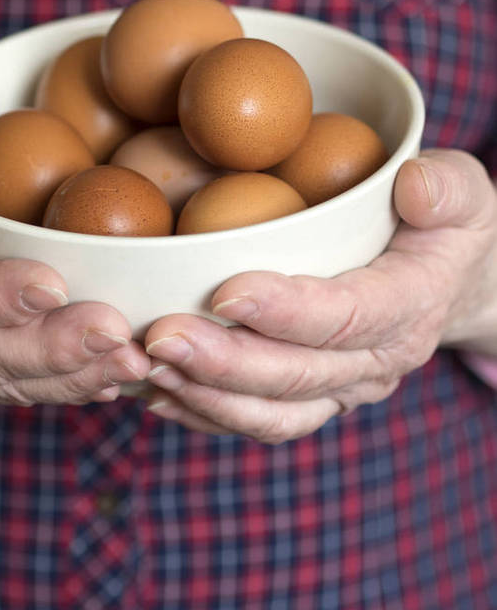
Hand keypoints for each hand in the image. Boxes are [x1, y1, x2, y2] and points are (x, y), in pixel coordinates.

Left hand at [144, 149, 496, 439]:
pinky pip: (261, 423)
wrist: (450, 285)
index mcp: (411, 305)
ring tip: (144, 366)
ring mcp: (345, 390)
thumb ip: (448, 187)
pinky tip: (154, 391)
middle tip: (157, 335)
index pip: (349, 315)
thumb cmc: (445, 227)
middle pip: (297, 374)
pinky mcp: (315, 400)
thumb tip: (413, 187)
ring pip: (274, 413)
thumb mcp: (465, 193)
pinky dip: (205, 414)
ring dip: (206, 396)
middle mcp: (378, 362)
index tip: (224, 291)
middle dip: (224, 361)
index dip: (288, 310)